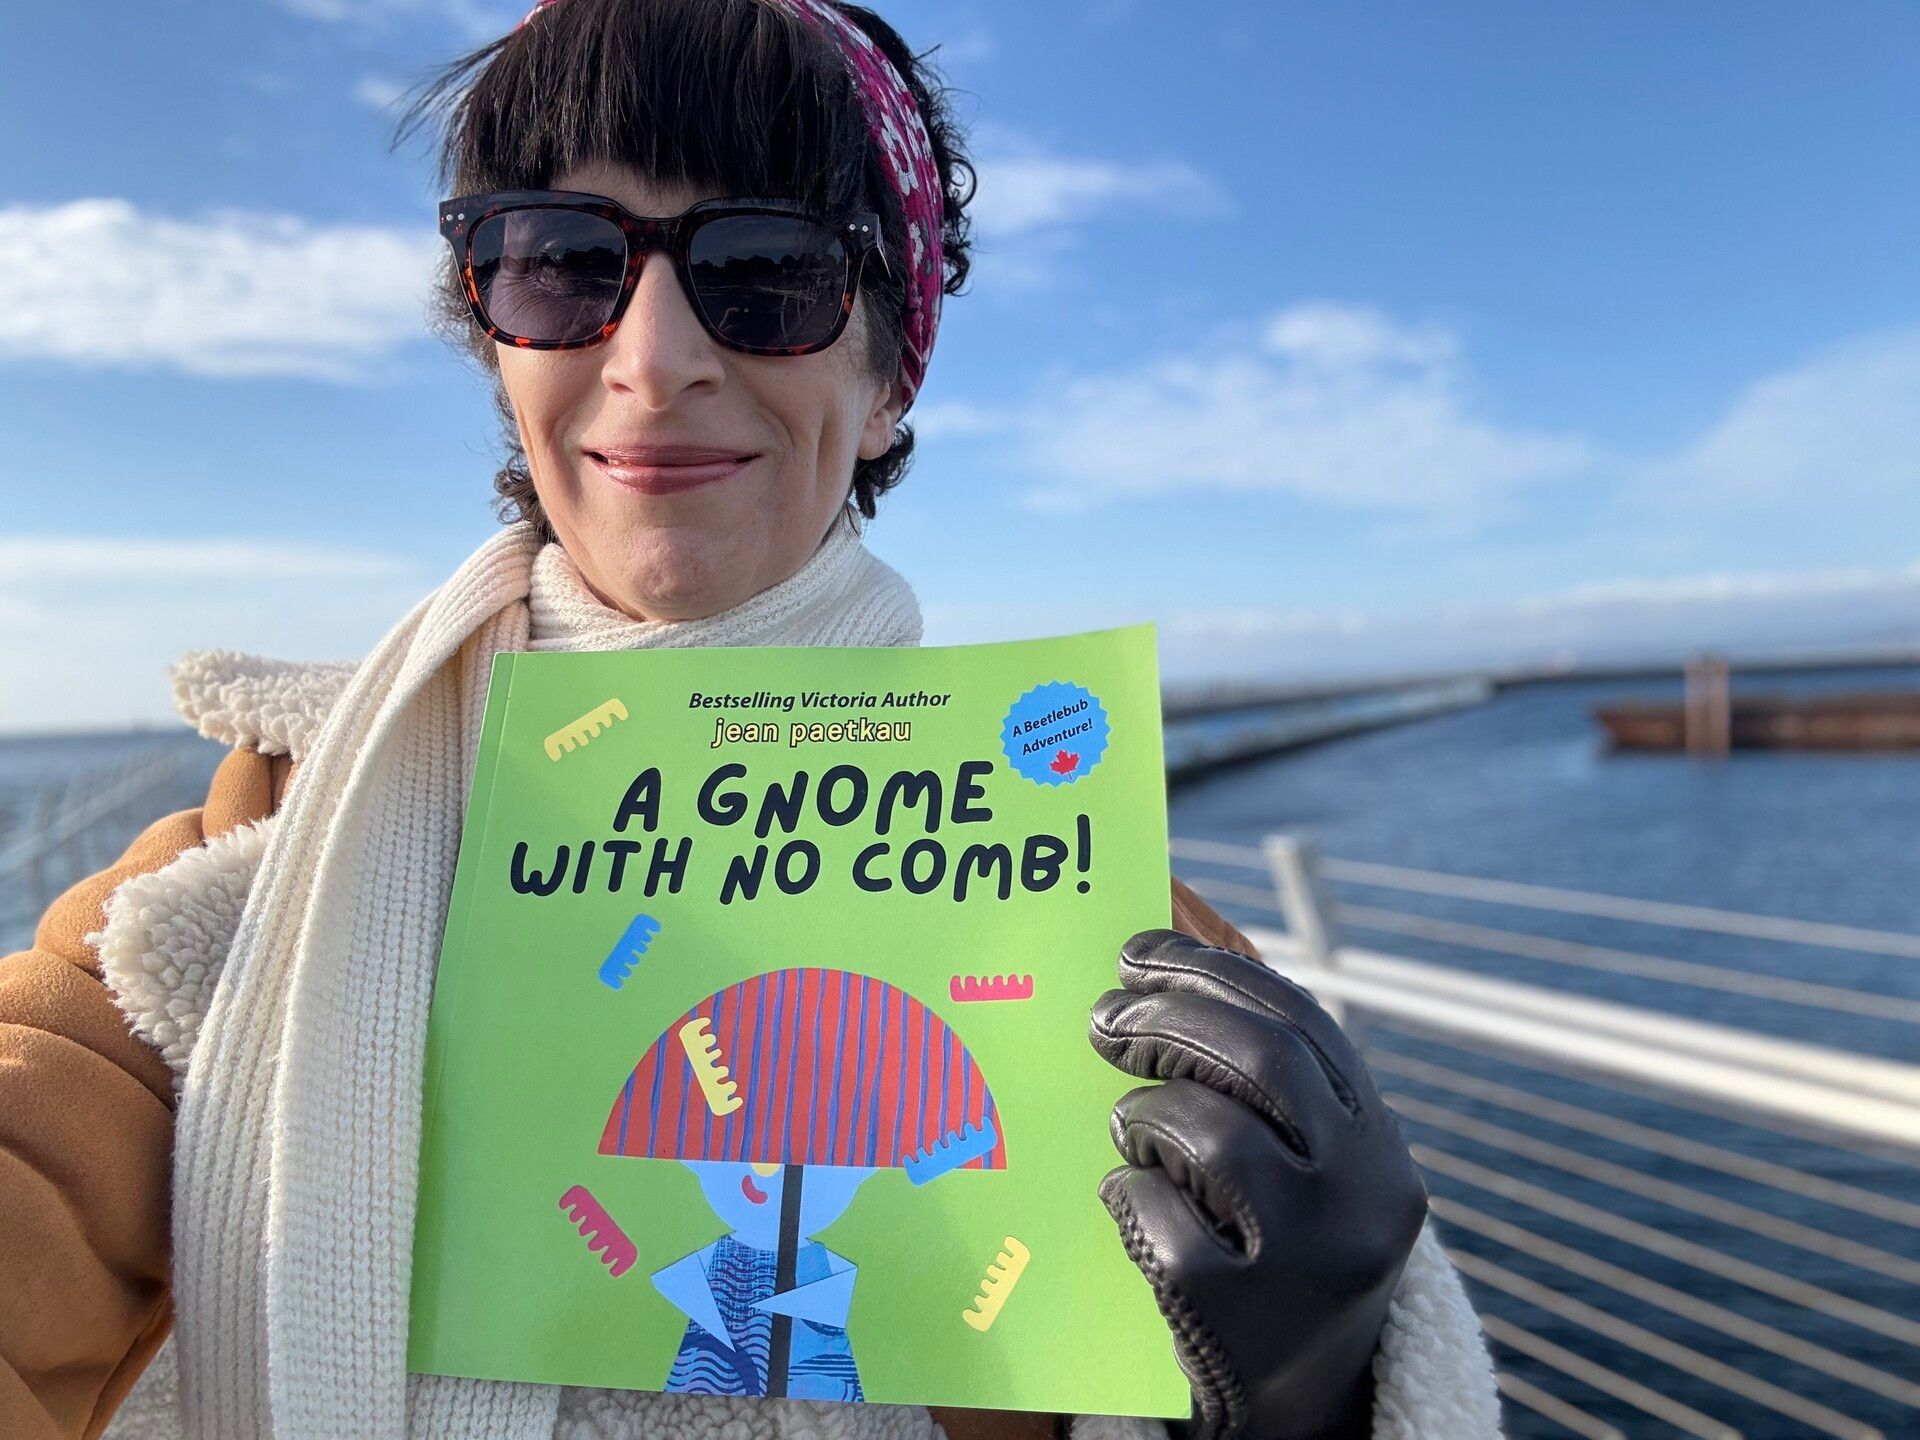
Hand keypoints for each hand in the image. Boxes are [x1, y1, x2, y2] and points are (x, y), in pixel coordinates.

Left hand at [1088, 929, 1427, 1439]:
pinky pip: (1155, 1216)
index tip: (1136, 952)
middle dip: (1166, 1020)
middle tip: (1102, 1018)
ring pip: (1208, 1131)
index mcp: (1379, 1145)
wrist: (1295, 1422)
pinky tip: (1127, 1203)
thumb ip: (1265, 1090)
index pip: (1298, 1020)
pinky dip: (1126, 1196)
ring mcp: (1311, 1258)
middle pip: (1259, 1057)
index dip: (1210, 973)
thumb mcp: (1306, 1175)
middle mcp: (1366, 1195)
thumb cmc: (1274, 1263)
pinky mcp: (1241, 1315)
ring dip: (1143, 1116)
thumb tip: (1164, 969)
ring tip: (1127, 1131)